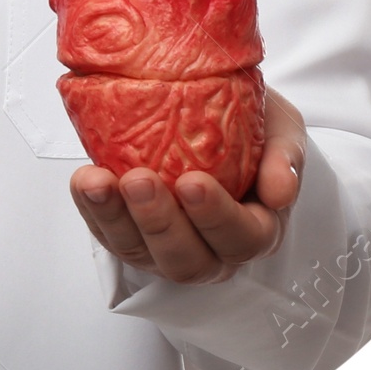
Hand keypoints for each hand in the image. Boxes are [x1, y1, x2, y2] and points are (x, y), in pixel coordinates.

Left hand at [69, 86, 305, 283]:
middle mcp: (210, 250)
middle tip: (140, 181)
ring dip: (115, 220)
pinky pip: (108, 234)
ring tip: (97, 182)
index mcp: (254, 228)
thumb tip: (280, 192)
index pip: (243, 239)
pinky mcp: (130, 234)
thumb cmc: (253, 123)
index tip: (193, 182)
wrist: (212, 109)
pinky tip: (85, 179)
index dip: (217, 218)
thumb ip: (285, 155)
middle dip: (160, 224)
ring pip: (140, 253)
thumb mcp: (280, 126)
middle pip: (187, 260)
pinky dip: (93, 210)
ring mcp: (165, 247)